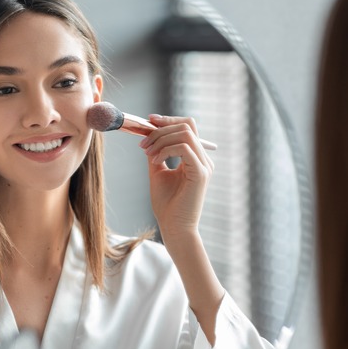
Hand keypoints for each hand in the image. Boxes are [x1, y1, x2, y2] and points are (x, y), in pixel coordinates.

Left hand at [139, 114, 213, 238]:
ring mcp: (204, 166)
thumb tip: (148, 136)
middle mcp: (203, 160)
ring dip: (161, 140)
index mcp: (195, 159)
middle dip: (161, 130)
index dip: (169, 120)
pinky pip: (184, 148)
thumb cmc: (167, 205)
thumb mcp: (158, 172)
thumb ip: (156, 154)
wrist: (174, 228)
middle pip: (187, 126)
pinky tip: (155, 162)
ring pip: (185, 134)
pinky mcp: (200, 174)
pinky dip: (165, 151)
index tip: (149, 121)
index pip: (188, 127)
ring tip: (147, 153)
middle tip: (143, 143)